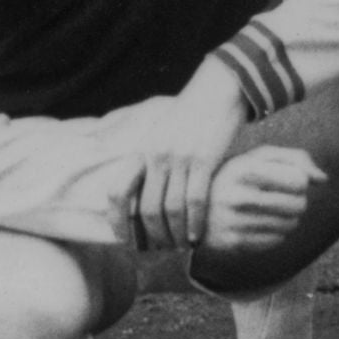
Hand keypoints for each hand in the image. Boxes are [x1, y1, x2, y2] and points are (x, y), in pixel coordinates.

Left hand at [118, 70, 250, 250]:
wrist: (221, 87)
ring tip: (181, 248)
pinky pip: (195, 201)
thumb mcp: (163, 133)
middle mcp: (155, 157)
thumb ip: (153, 158)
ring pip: (170, 210)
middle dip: (152, 236)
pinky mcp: (204, 159)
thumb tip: (148, 188)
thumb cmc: (195, 113)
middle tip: (161, 251)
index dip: (117, 222)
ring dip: (175, 234)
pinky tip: (197, 237)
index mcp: (142, 151)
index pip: (117, 193)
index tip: (126, 241)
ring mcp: (179, 159)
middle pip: (145, 209)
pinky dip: (194, 224)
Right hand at [201, 144, 325, 252]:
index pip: (299, 180)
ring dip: (288, 218)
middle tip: (283, 198)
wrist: (191, 208)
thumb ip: (296, 159)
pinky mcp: (231, 244)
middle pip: (299, 205)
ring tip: (272, 210)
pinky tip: (260, 224)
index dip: (300, 181)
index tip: (287, 180)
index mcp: (244, 169)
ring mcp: (233, 223)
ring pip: (291, 225)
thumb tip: (323, 179)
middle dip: (298, 201)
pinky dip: (276, 233)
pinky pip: (276, 241)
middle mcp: (237, 197)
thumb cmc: (235, 177)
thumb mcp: (258, 157)